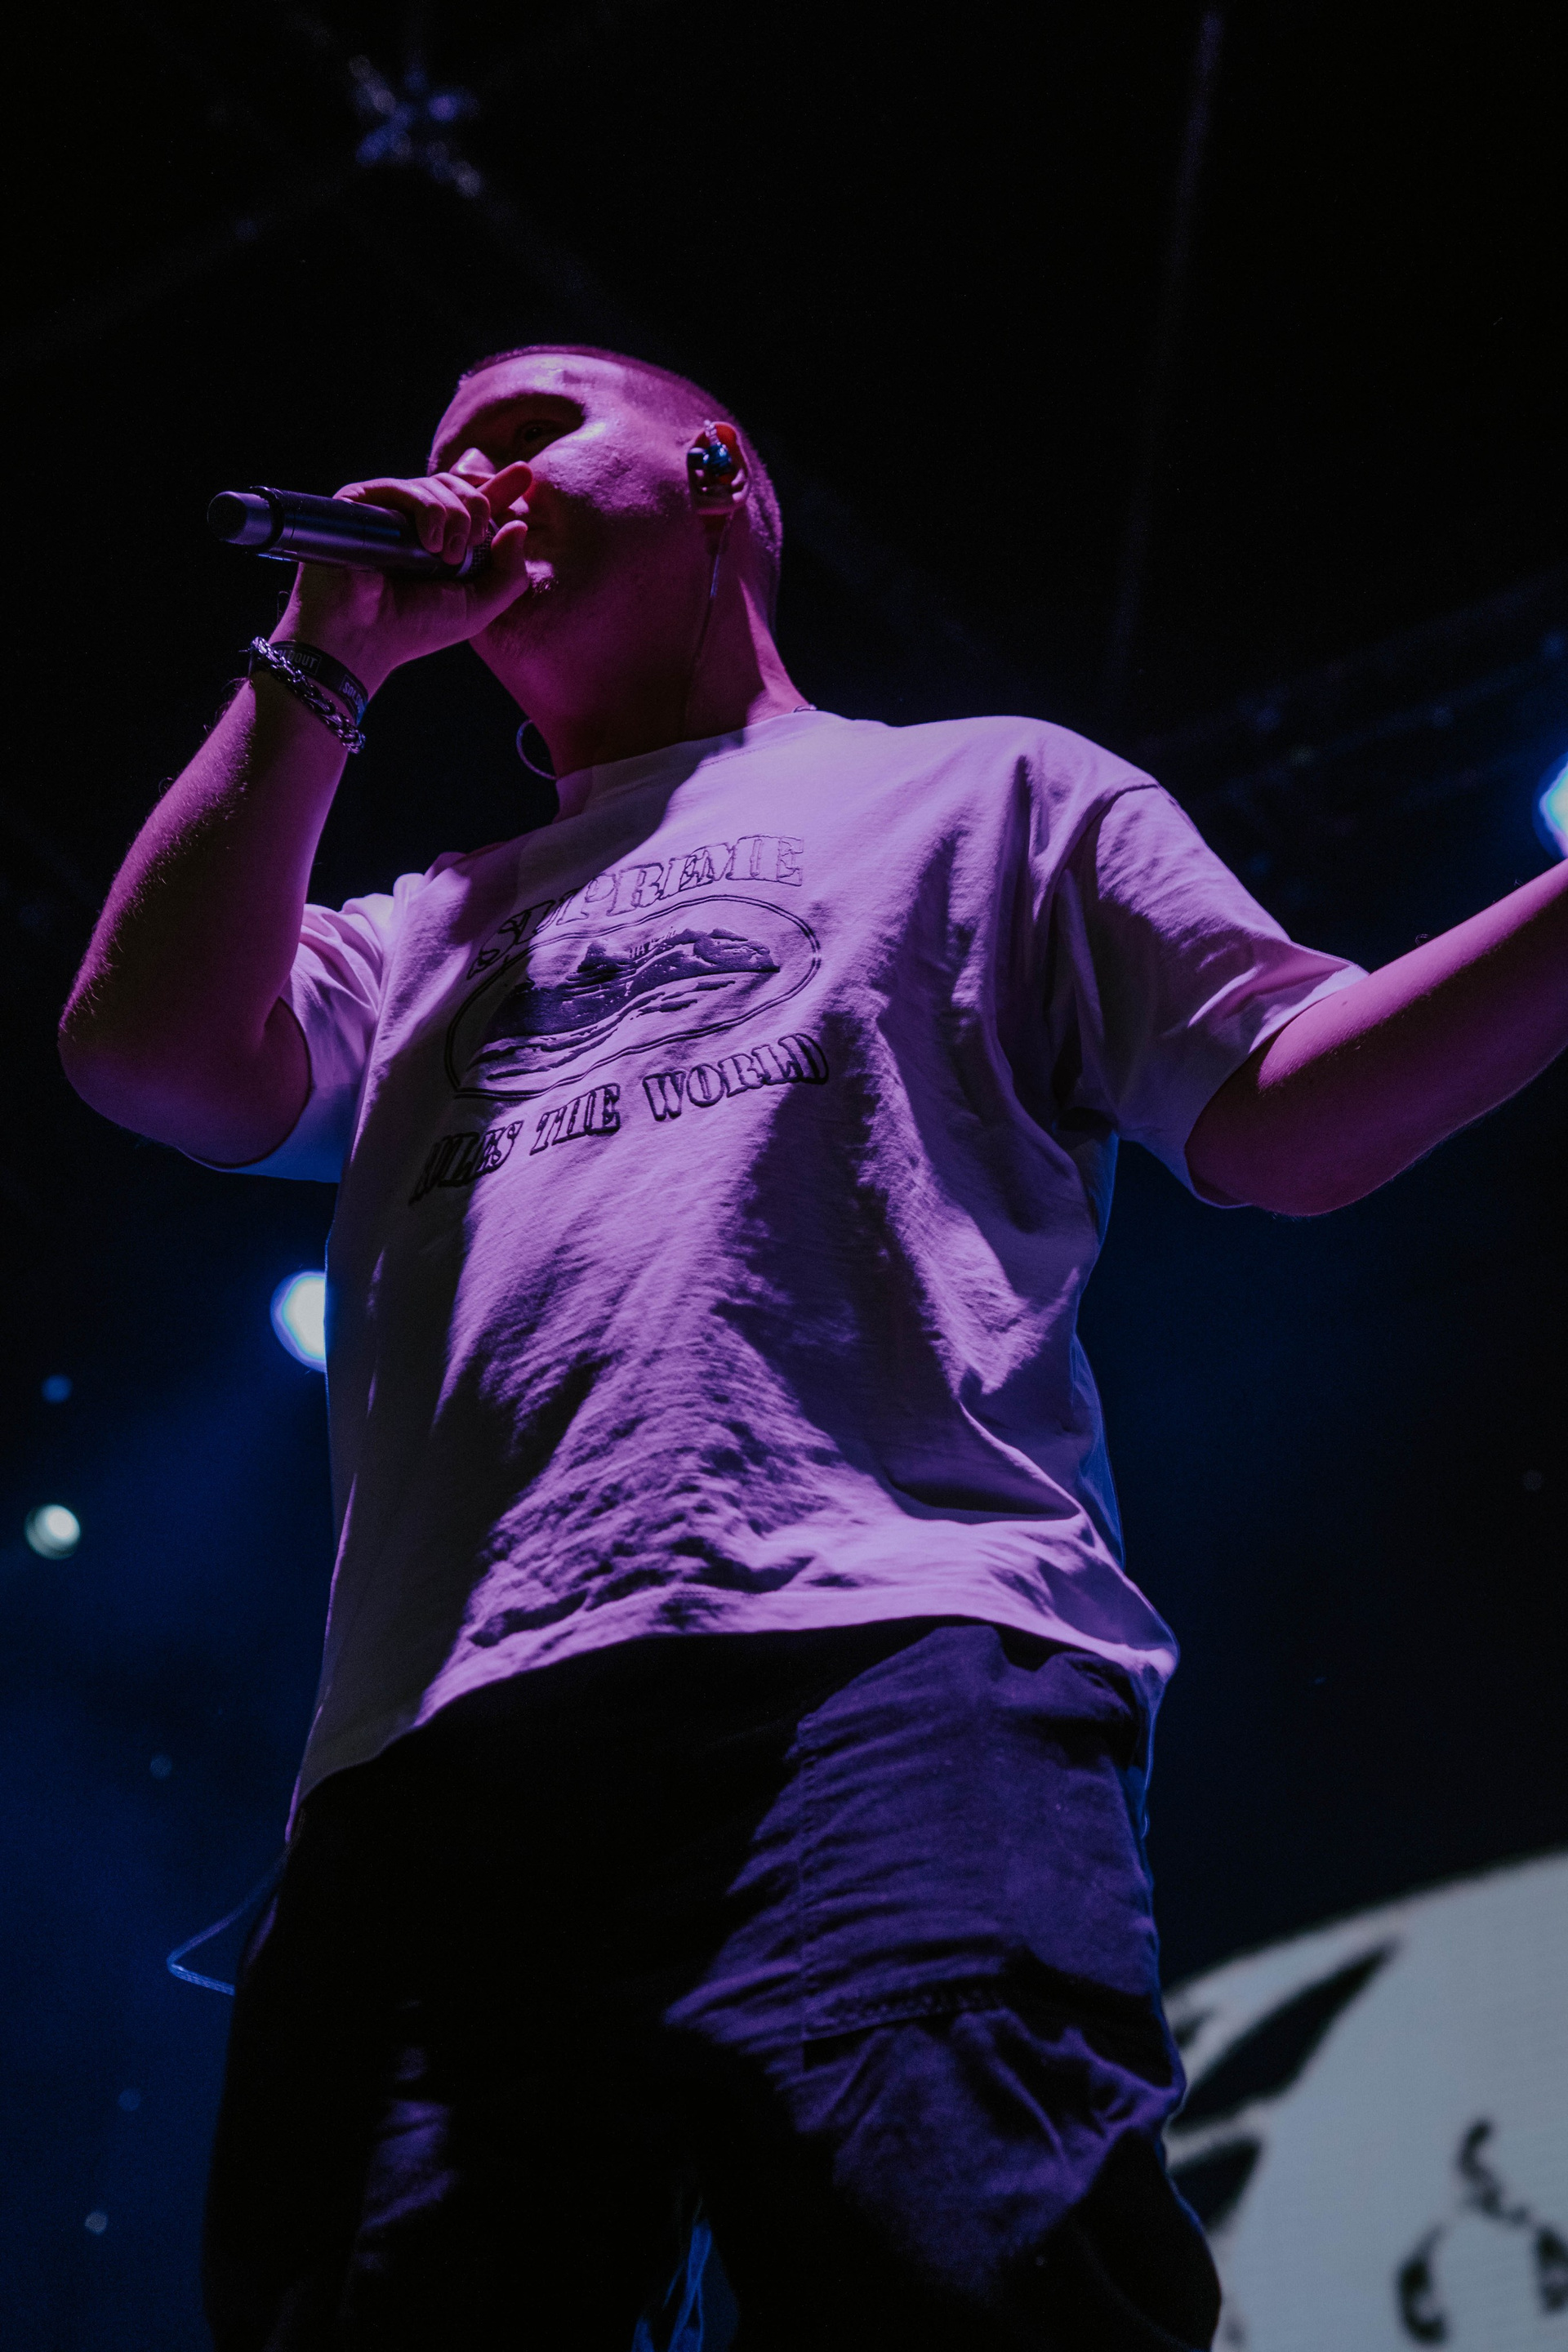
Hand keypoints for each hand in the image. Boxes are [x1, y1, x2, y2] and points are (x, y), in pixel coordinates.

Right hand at [272, 453, 534, 696]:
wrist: (364, 637)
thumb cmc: (415, 628)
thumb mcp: (478, 608)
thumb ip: (509, 574)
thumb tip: (519, 525)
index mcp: (444, 545)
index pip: (474, 505)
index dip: (499, 487)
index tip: (524, 473)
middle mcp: (416, 524)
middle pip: (460, 487)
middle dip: (478, 509)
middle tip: (473, 542)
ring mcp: (389, 511)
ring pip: (437, 485)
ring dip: (456, 516)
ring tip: (447, 556)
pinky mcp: (362, 503)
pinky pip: (404, 486)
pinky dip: (428, 511)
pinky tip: (429, 543)